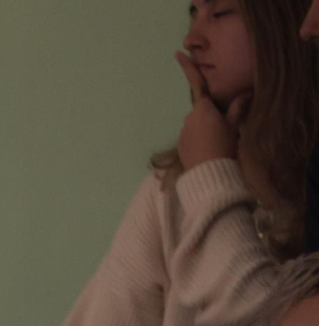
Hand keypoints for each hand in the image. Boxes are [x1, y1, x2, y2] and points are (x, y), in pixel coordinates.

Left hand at [175, 52, 247, 170]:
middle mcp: (189, 117)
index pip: (196, 84)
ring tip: (218, 142)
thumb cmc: (224, 145)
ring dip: (206, 128)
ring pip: (197, 124)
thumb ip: (237, 107)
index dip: (188, 68)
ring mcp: (183, 132)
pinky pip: (192, 136)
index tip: (177, 54)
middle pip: (202, 109)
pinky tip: (209, 149)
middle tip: (225, 129)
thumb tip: (245, 92)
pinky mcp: (181, 145)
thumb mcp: (234, 125)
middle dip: (211, 114)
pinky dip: (200, 139)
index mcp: (203, 108)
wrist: (208, 173)